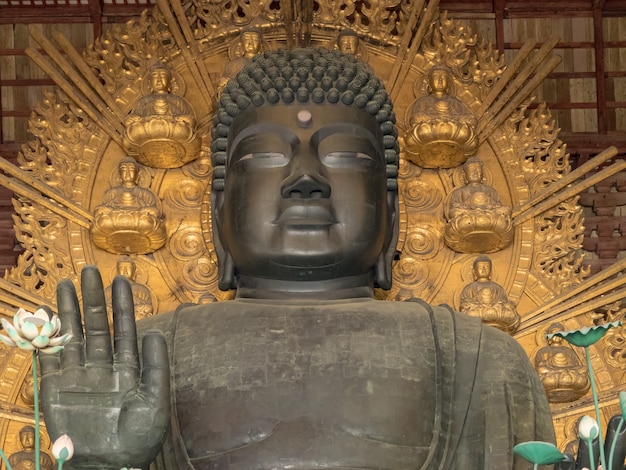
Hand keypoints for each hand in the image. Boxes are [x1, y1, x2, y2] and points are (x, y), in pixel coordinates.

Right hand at [40, 266, 169, 468]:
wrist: (109, 467)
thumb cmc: (137, 439)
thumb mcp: (155, 401)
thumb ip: (156, 366)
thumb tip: (153, 331)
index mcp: (127, 369)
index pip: (124, 329)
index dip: (122, 305)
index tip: (121, 279)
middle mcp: (101, 367)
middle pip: (96, 326)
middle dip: (93, 298)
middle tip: (90, 270)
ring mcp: (77, 376)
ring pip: (72, 336)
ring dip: (69, 310)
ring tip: (66, 283)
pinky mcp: (55, 390)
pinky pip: (49, 359)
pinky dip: (46, 339)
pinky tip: (45, 317)